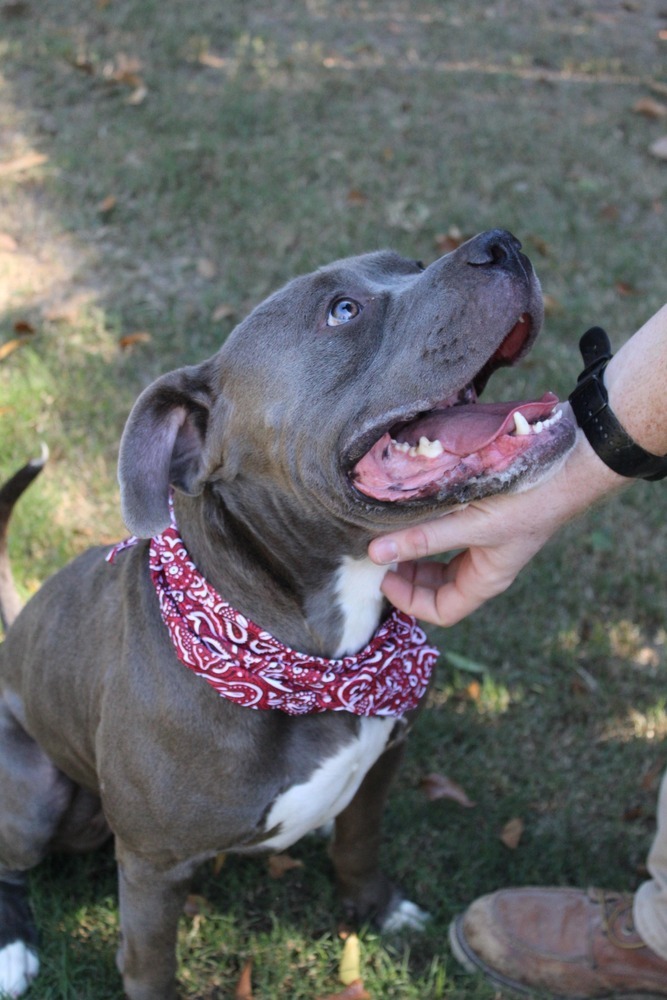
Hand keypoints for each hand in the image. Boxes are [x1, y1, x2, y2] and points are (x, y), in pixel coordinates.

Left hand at [369, 422, 625, 626]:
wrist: (565, 470)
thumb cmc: (525, 503)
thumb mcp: (470, 525)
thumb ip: (424, 538)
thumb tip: (376, 552)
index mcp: (485, 581)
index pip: (441, 611)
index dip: (409, 602)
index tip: (385, 577)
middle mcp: (485, 569)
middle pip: (438, 589)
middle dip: (409, 578)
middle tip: (382, 555)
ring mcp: (487, 546)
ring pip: (443, 564)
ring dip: (418, 556)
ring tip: (393, 536)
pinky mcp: (487, 523)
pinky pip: (452, 539)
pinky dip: (430, 533)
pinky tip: (416, 516)